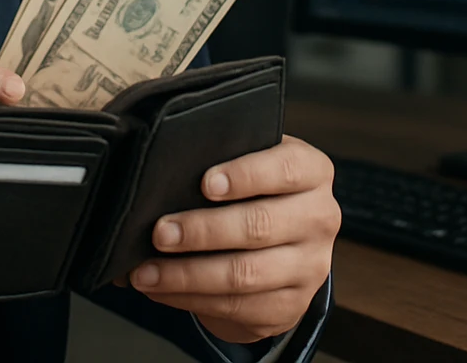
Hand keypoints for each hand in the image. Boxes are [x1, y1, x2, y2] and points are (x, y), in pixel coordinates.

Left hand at [127, 136, 338, 343]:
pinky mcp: (291, 306)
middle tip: (160, 233)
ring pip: (245, 274)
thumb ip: (219, 159)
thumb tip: (162, 174)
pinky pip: (237, 307)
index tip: (206, 183)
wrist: (282, 243)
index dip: (246, 175)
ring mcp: (310, 267)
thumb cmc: (253, 191)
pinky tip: (161, 290)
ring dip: (188, 275)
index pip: (285, 169)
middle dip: (203, 231)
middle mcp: (319, 219)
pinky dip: (191, 299)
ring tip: (146, 272)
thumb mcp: (248, 163)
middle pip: (260, 226)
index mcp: (312, 173)